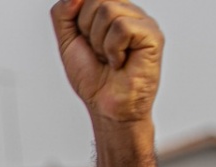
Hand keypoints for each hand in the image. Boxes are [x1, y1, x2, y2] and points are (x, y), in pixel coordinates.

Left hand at [51, 0, 162, 123]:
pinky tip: (119, 62)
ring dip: (99, 42)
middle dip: (87, 31)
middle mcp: (129, 12)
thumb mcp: (67, 42)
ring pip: (108, 11)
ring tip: (109, 58)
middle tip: (98, 52)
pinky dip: (113, 49)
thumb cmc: (93, 77)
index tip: (85, 41)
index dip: (78, 19)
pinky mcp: (152, 35)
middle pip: (96, 0)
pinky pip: (122, 27)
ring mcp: (142, 22)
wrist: (107, 106)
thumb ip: (64, 14)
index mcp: (111, 11)